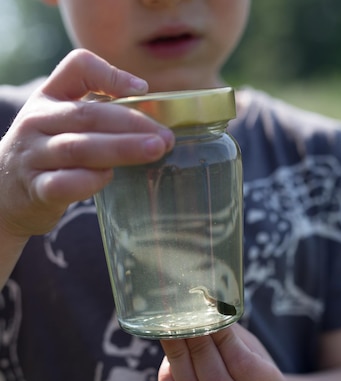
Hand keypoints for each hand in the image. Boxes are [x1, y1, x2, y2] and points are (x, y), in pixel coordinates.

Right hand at [0, 48, 173, 239]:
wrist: (4, 195)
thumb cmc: (47, 156)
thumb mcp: (61, 123)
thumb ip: (96, 115)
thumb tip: (151, 122)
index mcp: (48, 98)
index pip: (76, 67)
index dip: (111, 74)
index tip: (142, 89)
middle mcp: (38, 121)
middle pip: (88, 115)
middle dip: (132, 124)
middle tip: (165, 136)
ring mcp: (34, 155)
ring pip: (79, 148)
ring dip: (121, 149)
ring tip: (154, 151)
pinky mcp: (37, 189)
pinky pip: (65, 183)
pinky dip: (90, 181)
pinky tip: (110, 178)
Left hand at [158, 324, 289, 380]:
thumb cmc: (256, 370)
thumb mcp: (255, 351)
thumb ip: (232, 334)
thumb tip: (205, 305)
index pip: (243, 364)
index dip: (221, 339)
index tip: (205, 315)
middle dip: (196, 349)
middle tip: (182, 323)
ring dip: (178, 361)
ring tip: (171, 335)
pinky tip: (168, 362)